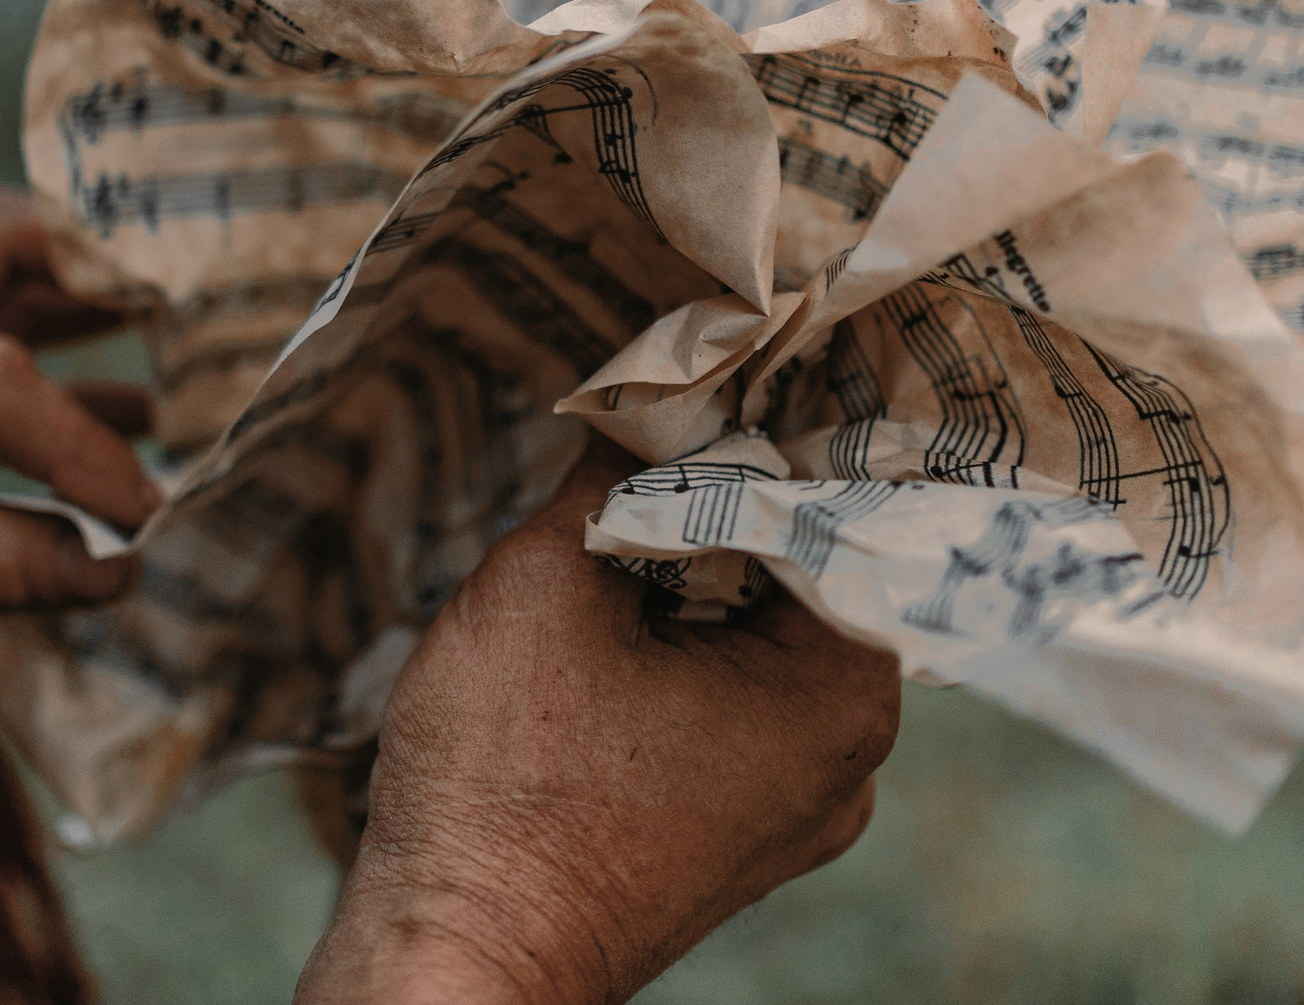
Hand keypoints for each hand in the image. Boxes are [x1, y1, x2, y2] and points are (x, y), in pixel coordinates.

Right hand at [297, 439, 898, 1004]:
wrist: (455, 958)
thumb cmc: (502, 785)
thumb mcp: (546, 581)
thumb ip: (611, 475)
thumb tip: (642, 399)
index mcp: (842, 694)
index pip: (840, 509)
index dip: (772, 424)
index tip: (724, 359)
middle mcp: (849, 760)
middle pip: (804, 573)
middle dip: (721, 497)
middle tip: (655, 419)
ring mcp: (792, 809)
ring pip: (759, 637)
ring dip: (690, 571)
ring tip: (611, 509)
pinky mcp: (731, 836)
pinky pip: (727, 703)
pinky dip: (676, 645)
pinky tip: (606, 607)